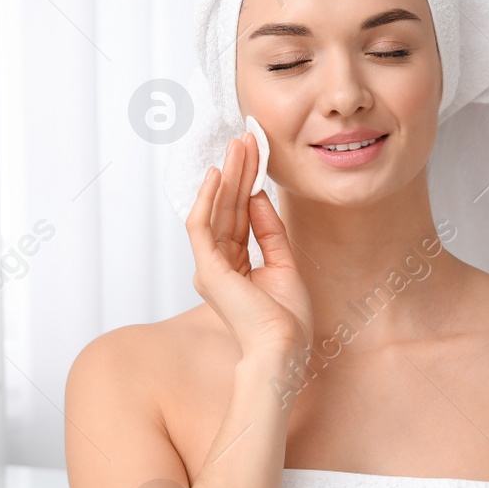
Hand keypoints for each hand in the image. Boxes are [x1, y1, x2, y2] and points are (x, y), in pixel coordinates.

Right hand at [186, 130, 312, 363]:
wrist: (284, 348)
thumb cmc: (286, 320)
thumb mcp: (284, 264)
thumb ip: (269, 231)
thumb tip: (258, 198)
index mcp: (233, 268)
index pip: (237, 217)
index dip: (246, 185)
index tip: (255, 157)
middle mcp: (216, 265)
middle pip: (226, 208)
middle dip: (237, 172)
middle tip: (245, 139)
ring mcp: (209, 267)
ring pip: (215, 210)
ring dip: (227, 176)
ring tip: (237, 146)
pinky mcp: (207, 269)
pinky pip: (202, 225)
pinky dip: (208, 198)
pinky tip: (218, 174)